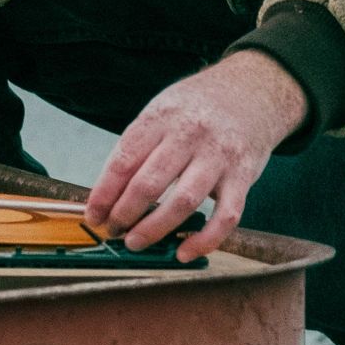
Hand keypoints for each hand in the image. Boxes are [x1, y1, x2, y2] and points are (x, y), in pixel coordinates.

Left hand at [85, 51, 308, 258]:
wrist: (251, 91)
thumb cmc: (197, 108)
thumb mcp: (162, 110)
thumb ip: (138, 146)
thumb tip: (107, 193)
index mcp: (162, 118)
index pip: (125, 160)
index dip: (104, 193)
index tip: (93, 215)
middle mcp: (190, 135)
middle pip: (149, 183)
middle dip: (124, 214)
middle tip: (112, 231)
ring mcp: (218, 156)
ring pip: (183, 201)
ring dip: (155, 228)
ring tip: (136, 242)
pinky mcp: (243, 176)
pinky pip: (225, 216)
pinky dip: (205, 240)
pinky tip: (184, 252)